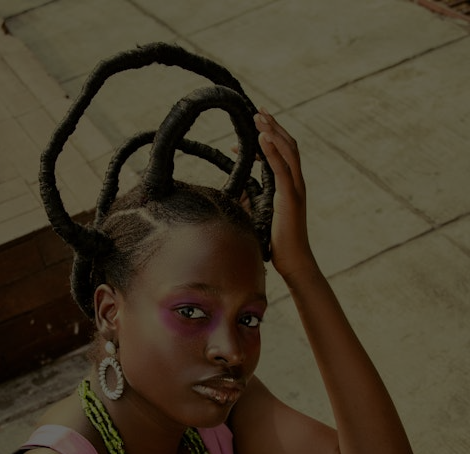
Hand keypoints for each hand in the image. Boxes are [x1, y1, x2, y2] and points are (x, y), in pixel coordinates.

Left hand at [254, 110, 312, 280]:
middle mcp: (296, 183)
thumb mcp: (262, 216)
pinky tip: (262, 137)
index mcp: (290, 186)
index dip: (270, 138)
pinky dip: (273, 151)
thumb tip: (236, 192)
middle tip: (257, 110)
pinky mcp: (291, 198)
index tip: (254, 126)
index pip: (282, 154)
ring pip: (288, 151)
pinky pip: (282, 169)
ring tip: (258, 116)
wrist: (293, 262)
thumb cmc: (277, 244)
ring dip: (272, 132)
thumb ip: (254, 200)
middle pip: (288, 145)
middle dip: (273, 126)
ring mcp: (296, 189)